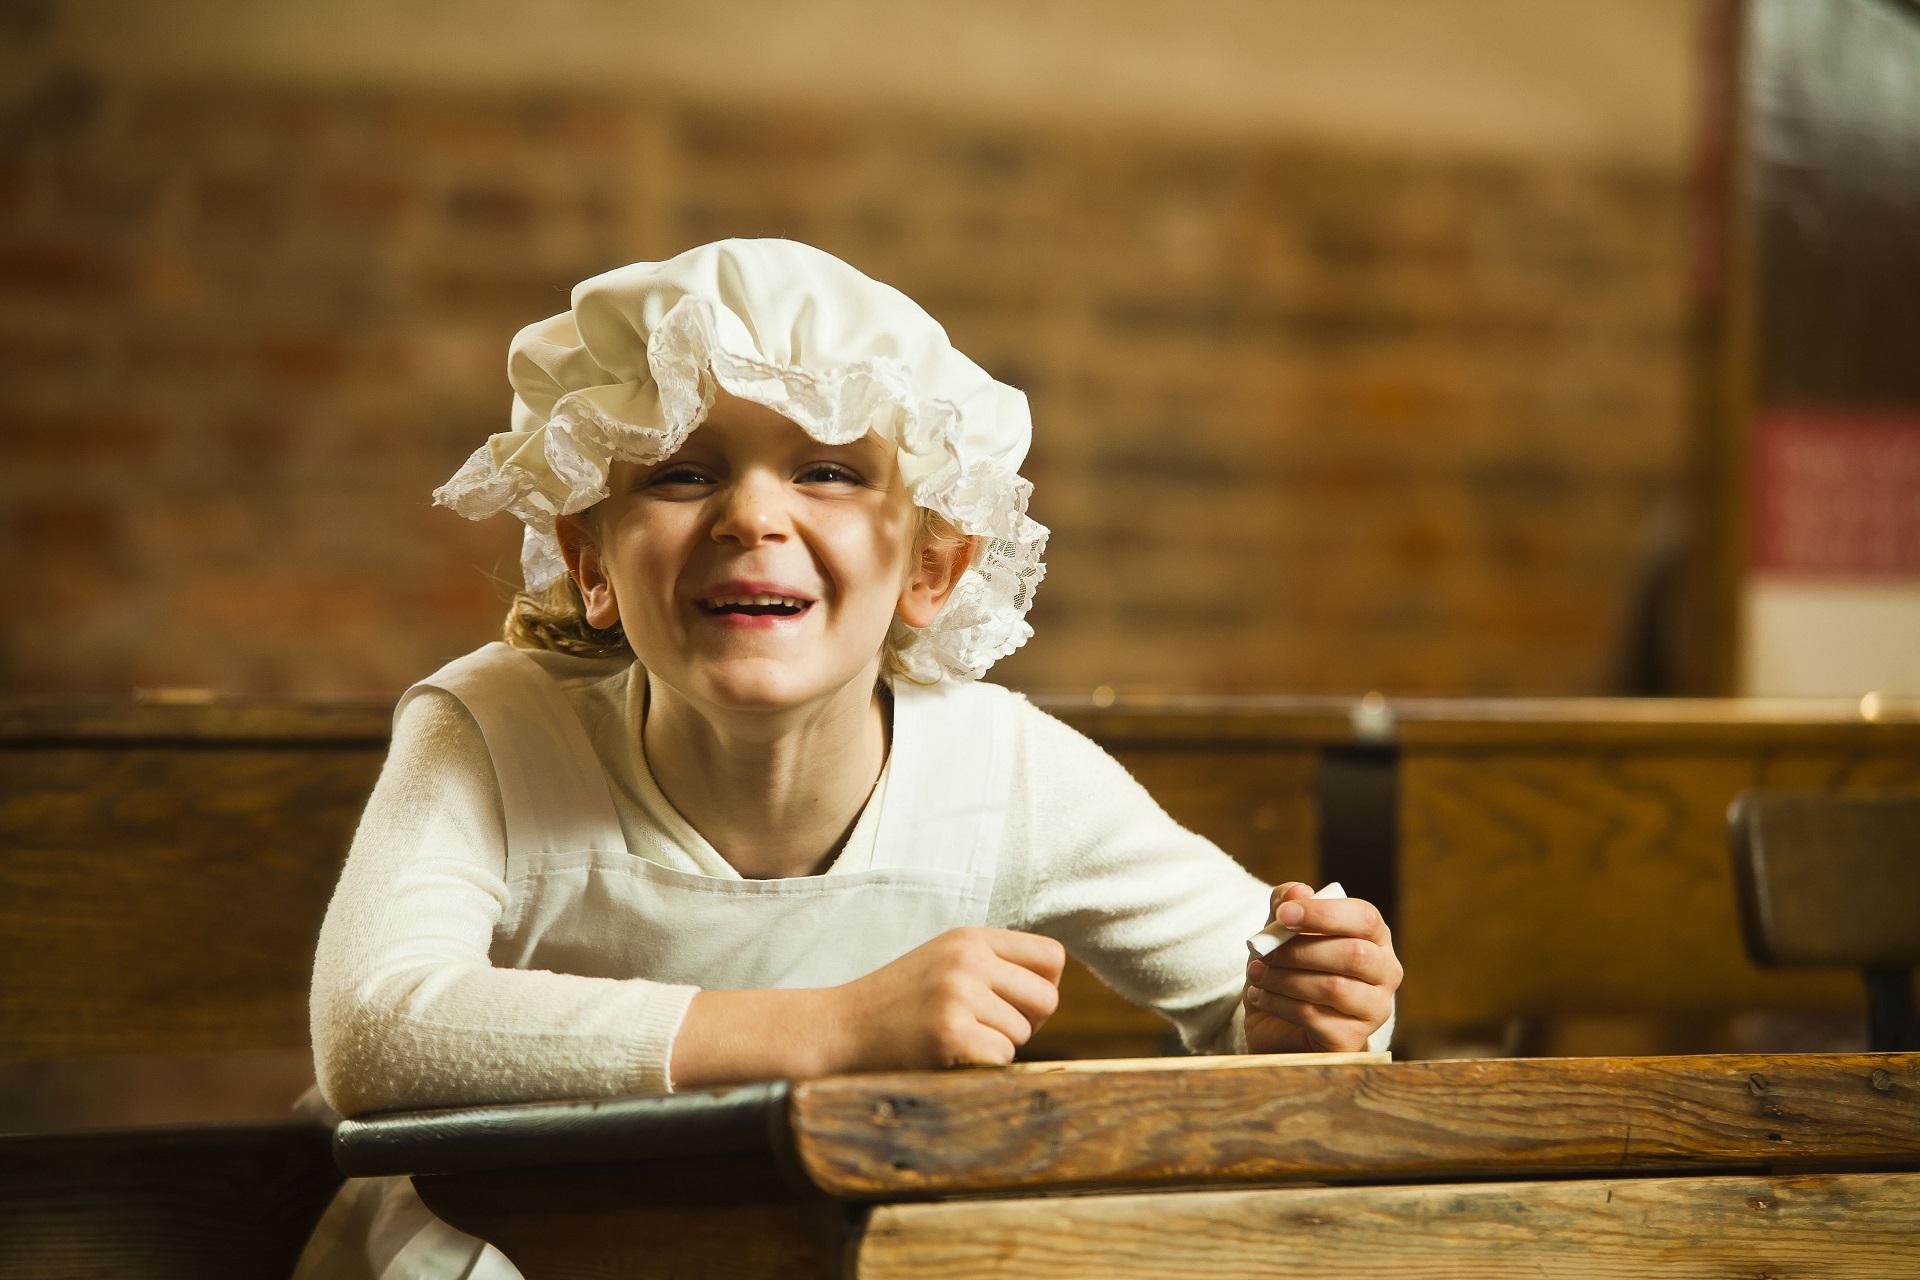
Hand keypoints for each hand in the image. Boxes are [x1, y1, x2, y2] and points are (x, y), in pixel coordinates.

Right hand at [823, 927, 1064, 1071]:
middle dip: (1028, 1024)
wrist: (838, 1028)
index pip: (1051, 957)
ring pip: (1022, 1034)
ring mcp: (957, 994)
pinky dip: (982, 1068)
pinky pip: (1002, 1057)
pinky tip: (949, 1058)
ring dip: (996, 1048)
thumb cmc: (897, 1003)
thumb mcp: (944, 963)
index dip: (1043, 988)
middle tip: (989, 1032)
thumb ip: (992, 966)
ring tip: (956, 1042)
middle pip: (1047, 998)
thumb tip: (1051, 992)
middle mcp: (968, 959)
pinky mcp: (949, 1032)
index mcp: (970, 938)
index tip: (1015, 1006)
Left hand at [1243, 882, 1401, 1053]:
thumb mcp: (1280, 933)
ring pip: (1334, 988)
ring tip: (1257, 974)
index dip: (1323, 913)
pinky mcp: (1352, 1040)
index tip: (1284, 914)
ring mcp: (1374, 1010)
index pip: (1365, 917)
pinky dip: (1279, 1003)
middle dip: (1300, 950)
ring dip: (1285, 978)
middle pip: (1354, 954)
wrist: (1278, 1026)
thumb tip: (1298, 891)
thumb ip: (1286, 905)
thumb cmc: (1288, 970)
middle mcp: (1386, 973)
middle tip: (1263, 950)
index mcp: (1375, 938)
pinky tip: (1260, 996)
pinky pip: (1315, 1017)